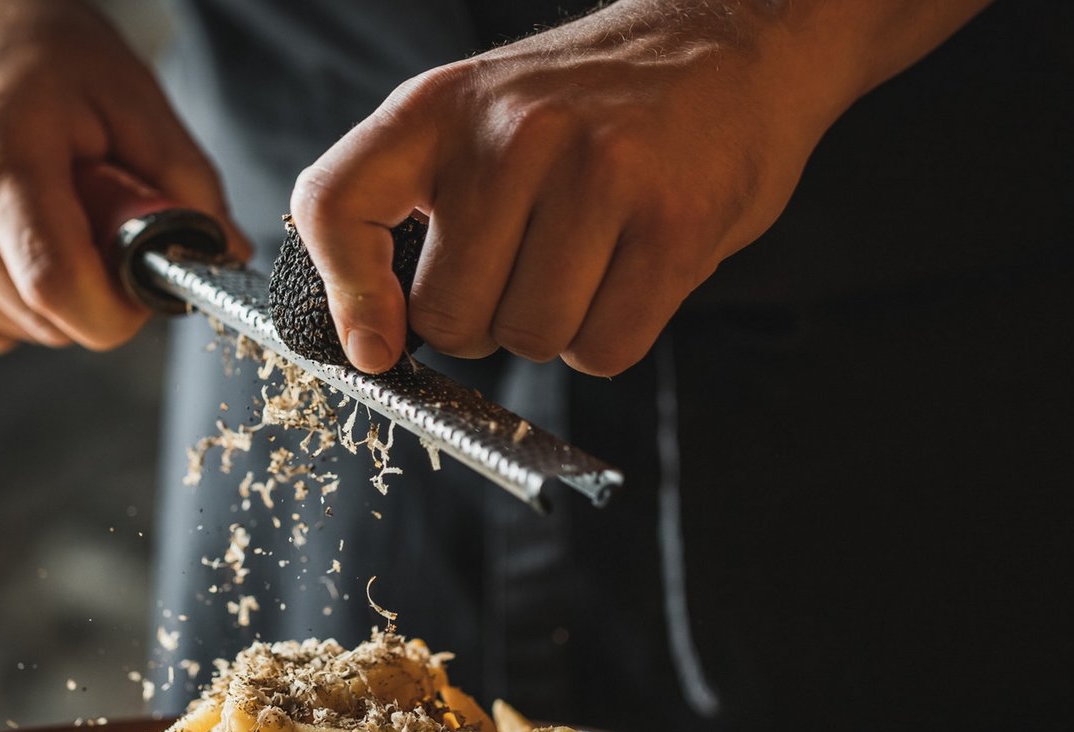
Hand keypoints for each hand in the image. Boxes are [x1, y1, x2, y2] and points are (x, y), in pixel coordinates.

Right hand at [0, 0, 247, 353]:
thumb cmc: (38, 51)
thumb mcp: (128, 94)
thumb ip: (186, 182)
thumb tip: (226, 258)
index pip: (57, 286)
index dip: (117, 308)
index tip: (143, 276)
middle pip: (46, 318)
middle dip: (94, 290)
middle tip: (95, 215)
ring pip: (19, 328)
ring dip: (53, 293)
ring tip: (46, 210)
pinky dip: (13, 295)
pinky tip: (8, 229)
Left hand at [290, 0, 987, 374]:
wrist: (735, 42)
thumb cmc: (598, 104)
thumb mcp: (485, 114)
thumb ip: (421, 202)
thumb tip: (372, 335)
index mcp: (441, 106)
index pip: (338, 205)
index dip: (346, 297)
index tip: (377, 348)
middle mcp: (512, 132)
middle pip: (450, 317)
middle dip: (487, 323)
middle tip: (530, 270)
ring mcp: (596, 173)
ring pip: (531, 337)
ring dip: (557, 330)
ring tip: (590, 261)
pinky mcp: (671, 222)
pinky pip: (605, 348)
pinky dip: (612, 338)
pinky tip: (631, 275)